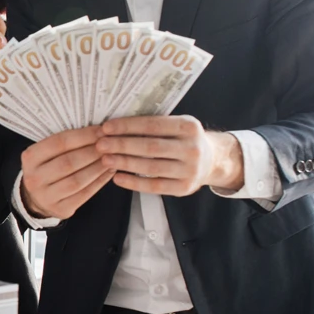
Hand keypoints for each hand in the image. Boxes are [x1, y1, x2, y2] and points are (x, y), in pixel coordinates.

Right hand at [20, 125, 114, 219]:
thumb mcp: (45, 153)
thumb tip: (96, 130)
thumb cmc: (46, 168)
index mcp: (30, 158)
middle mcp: (34, 178)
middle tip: (111, 144)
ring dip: (98, 167)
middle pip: (69, 162)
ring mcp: (46, 196)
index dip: (83, 136)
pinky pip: (84, 194)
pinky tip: (109, 172)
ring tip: (112, 157)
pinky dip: (99, 182)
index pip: (59, 143)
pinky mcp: (60, 209)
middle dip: (93, 151)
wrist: (35, 198)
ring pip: (78, 180)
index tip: (102, 130)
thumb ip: (64, 143)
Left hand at [96, 115, 243, 195]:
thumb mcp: (176, 125)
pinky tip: (117, 177)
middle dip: (122, 145)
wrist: (212, 160)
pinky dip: (133, 182)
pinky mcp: (185, 188)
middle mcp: (192, 148)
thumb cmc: (183, 139)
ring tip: (105, 159)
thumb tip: (115, 124)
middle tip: (100, 144)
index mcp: (189, 126)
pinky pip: (154, 186)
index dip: (127, 126)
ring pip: (151, 167)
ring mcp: (190, 170)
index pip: (153, 125)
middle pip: (150, 147)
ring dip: (124, 163)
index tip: (106, 127)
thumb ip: (153, 124)